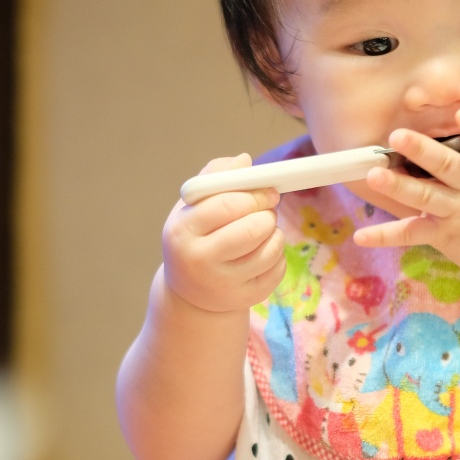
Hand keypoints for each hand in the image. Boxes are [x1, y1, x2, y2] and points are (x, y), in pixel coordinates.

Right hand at [161, 154, 286, 312]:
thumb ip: (216, 177)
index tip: (268, 190)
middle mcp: (197, 261)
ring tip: (263, 231)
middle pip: (252, 229)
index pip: (226, 205)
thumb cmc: (195, 237)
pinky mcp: (244, 299)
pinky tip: (263, 253)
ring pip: (269, 250)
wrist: (190, 293)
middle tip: (267, 210)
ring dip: (274, 234)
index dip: (254, 194)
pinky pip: (277, 269)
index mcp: (181, 231)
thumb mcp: (193, 207)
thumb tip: (244, 160)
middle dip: (267, 214)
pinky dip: (278, 256)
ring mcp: (221, 284)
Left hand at [353, 107, 459, 287]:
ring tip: (374, 173)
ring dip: (398, 186)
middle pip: (446, 167)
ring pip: (424, 197)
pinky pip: (412, 235)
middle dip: (422, 150)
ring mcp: (458, 214)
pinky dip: (386, 236)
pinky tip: (361, 235)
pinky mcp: (445, 237)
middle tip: (397, 135)